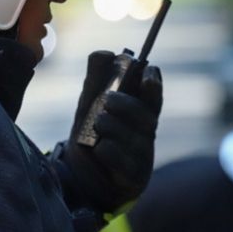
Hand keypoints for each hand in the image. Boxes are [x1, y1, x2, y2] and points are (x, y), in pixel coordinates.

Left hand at [60, 51, 162, 213]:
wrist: (78, 176)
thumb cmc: (90, 135)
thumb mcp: (89, 104)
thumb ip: (96, 79)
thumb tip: (105, 53)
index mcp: (140, 113)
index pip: (153, 97)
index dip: (154, 84)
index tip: (147, 70)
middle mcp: (145, 134)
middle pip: (146, 116)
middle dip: (127, 105)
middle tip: (107, 101)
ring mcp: (142, 157)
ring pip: (132, 137)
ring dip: (111, 127)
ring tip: (96, 123)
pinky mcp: (133, 178)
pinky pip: (122, 160)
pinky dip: (107, 151)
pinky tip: (98, 148)